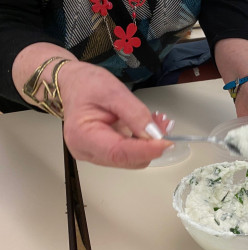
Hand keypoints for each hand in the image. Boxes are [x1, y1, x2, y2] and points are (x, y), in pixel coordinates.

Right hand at [58, 61, 172, 168]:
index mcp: (82, 136)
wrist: (73, 84)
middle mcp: (87, 152)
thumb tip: (154, 135)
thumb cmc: (87, 84)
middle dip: (149, 145)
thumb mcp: (113, 91)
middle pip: (126, 159)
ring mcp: (95, 154)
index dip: (145, 150)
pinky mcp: (104, 152)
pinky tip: (150, 126)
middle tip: (165, 124)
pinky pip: (129, 153)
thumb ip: (135, 113)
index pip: (118, 153)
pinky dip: (143, 142)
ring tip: (158, 121)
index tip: (166, 143)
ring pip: (131, 159)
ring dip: (149, 144)